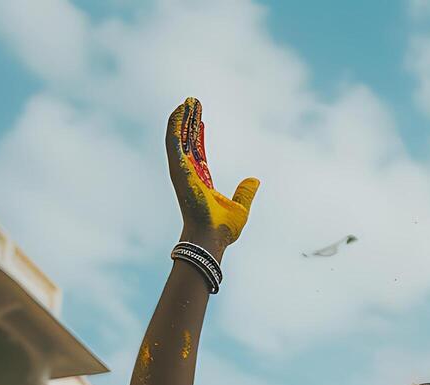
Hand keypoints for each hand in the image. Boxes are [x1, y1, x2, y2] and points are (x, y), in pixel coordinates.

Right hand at [165, 98, 259, 253]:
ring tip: (189, 101)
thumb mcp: (240, 207)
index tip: (201, 122)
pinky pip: (174, 141)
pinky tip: (181, 110)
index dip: (199, 137)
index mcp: (200, 182)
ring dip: (183, 119)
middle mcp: (188, 175)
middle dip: (190, 122)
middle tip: (194, 103)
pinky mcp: (178, 169)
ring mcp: (181, 171)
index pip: (198, 154)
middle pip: (188, 142)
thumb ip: (245, 193)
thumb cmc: (222, 230)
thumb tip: (254, 180)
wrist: (211, 238)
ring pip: (179, 138)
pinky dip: (176, 124)